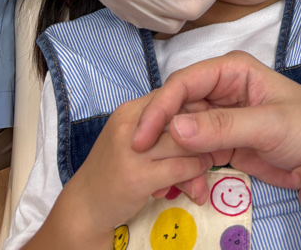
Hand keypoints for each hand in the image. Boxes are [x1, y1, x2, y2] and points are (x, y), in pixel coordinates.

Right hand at [58, 95, 211, 238]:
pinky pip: (181, 167)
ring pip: (184, 141)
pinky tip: (197, 183)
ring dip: (204, 155)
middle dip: (204, 133)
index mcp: (132, 109)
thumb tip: (203, 120)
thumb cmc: (114, 170)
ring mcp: (131, 149)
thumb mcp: (136, 139)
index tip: (210, 127)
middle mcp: (129, 121)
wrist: (83, 208)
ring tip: (209, 167)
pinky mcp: (136, 176)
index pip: (173, 94)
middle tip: (218, 148)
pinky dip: (196, 172)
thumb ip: (164, 127)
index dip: (197, 109)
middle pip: (181, 115)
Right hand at [133, 51, 300, 198]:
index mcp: (233, 70)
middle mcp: (222, 88)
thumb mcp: (270, 125)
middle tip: (145, 163)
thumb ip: (223, 125)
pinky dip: (187, 170)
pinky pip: (194, 153)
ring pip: (181, 132)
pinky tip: (191, 187)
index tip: (140, 138)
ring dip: (173, 156)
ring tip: (175, 182)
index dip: (160, 107)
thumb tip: (174, 129)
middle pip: (177, 107)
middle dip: (161, 134)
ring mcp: (221, 117)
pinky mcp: (223, 143)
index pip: (184, 82)